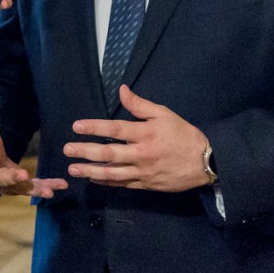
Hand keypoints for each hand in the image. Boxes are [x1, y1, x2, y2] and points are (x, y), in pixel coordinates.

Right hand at [0, 96, 67, 197]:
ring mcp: (6, 185)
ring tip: (49, 192)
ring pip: (20, 187)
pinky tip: (62, 185)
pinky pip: (33, 187)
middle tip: (23, 176)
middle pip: (1, 178)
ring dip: (35, 189)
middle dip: (12, 177)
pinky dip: (46, 187)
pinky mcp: (18, 187)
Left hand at [63, 85, 210, 191]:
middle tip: (67, 149)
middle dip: (85, 151)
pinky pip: (122, 184)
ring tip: (73, 168)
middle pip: (108, 154)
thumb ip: (140, 104)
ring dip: (90, 171)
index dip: (94, 128)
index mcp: (145, 133)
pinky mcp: (146, 185)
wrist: (205, 163)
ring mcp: (143, 172)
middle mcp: (141, 154)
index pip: (114, 130)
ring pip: (112, 173)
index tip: (76, 126)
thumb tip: (122, 89)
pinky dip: (106, 182)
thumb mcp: (164, 114)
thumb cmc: (183, 135)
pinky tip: (92, 178)